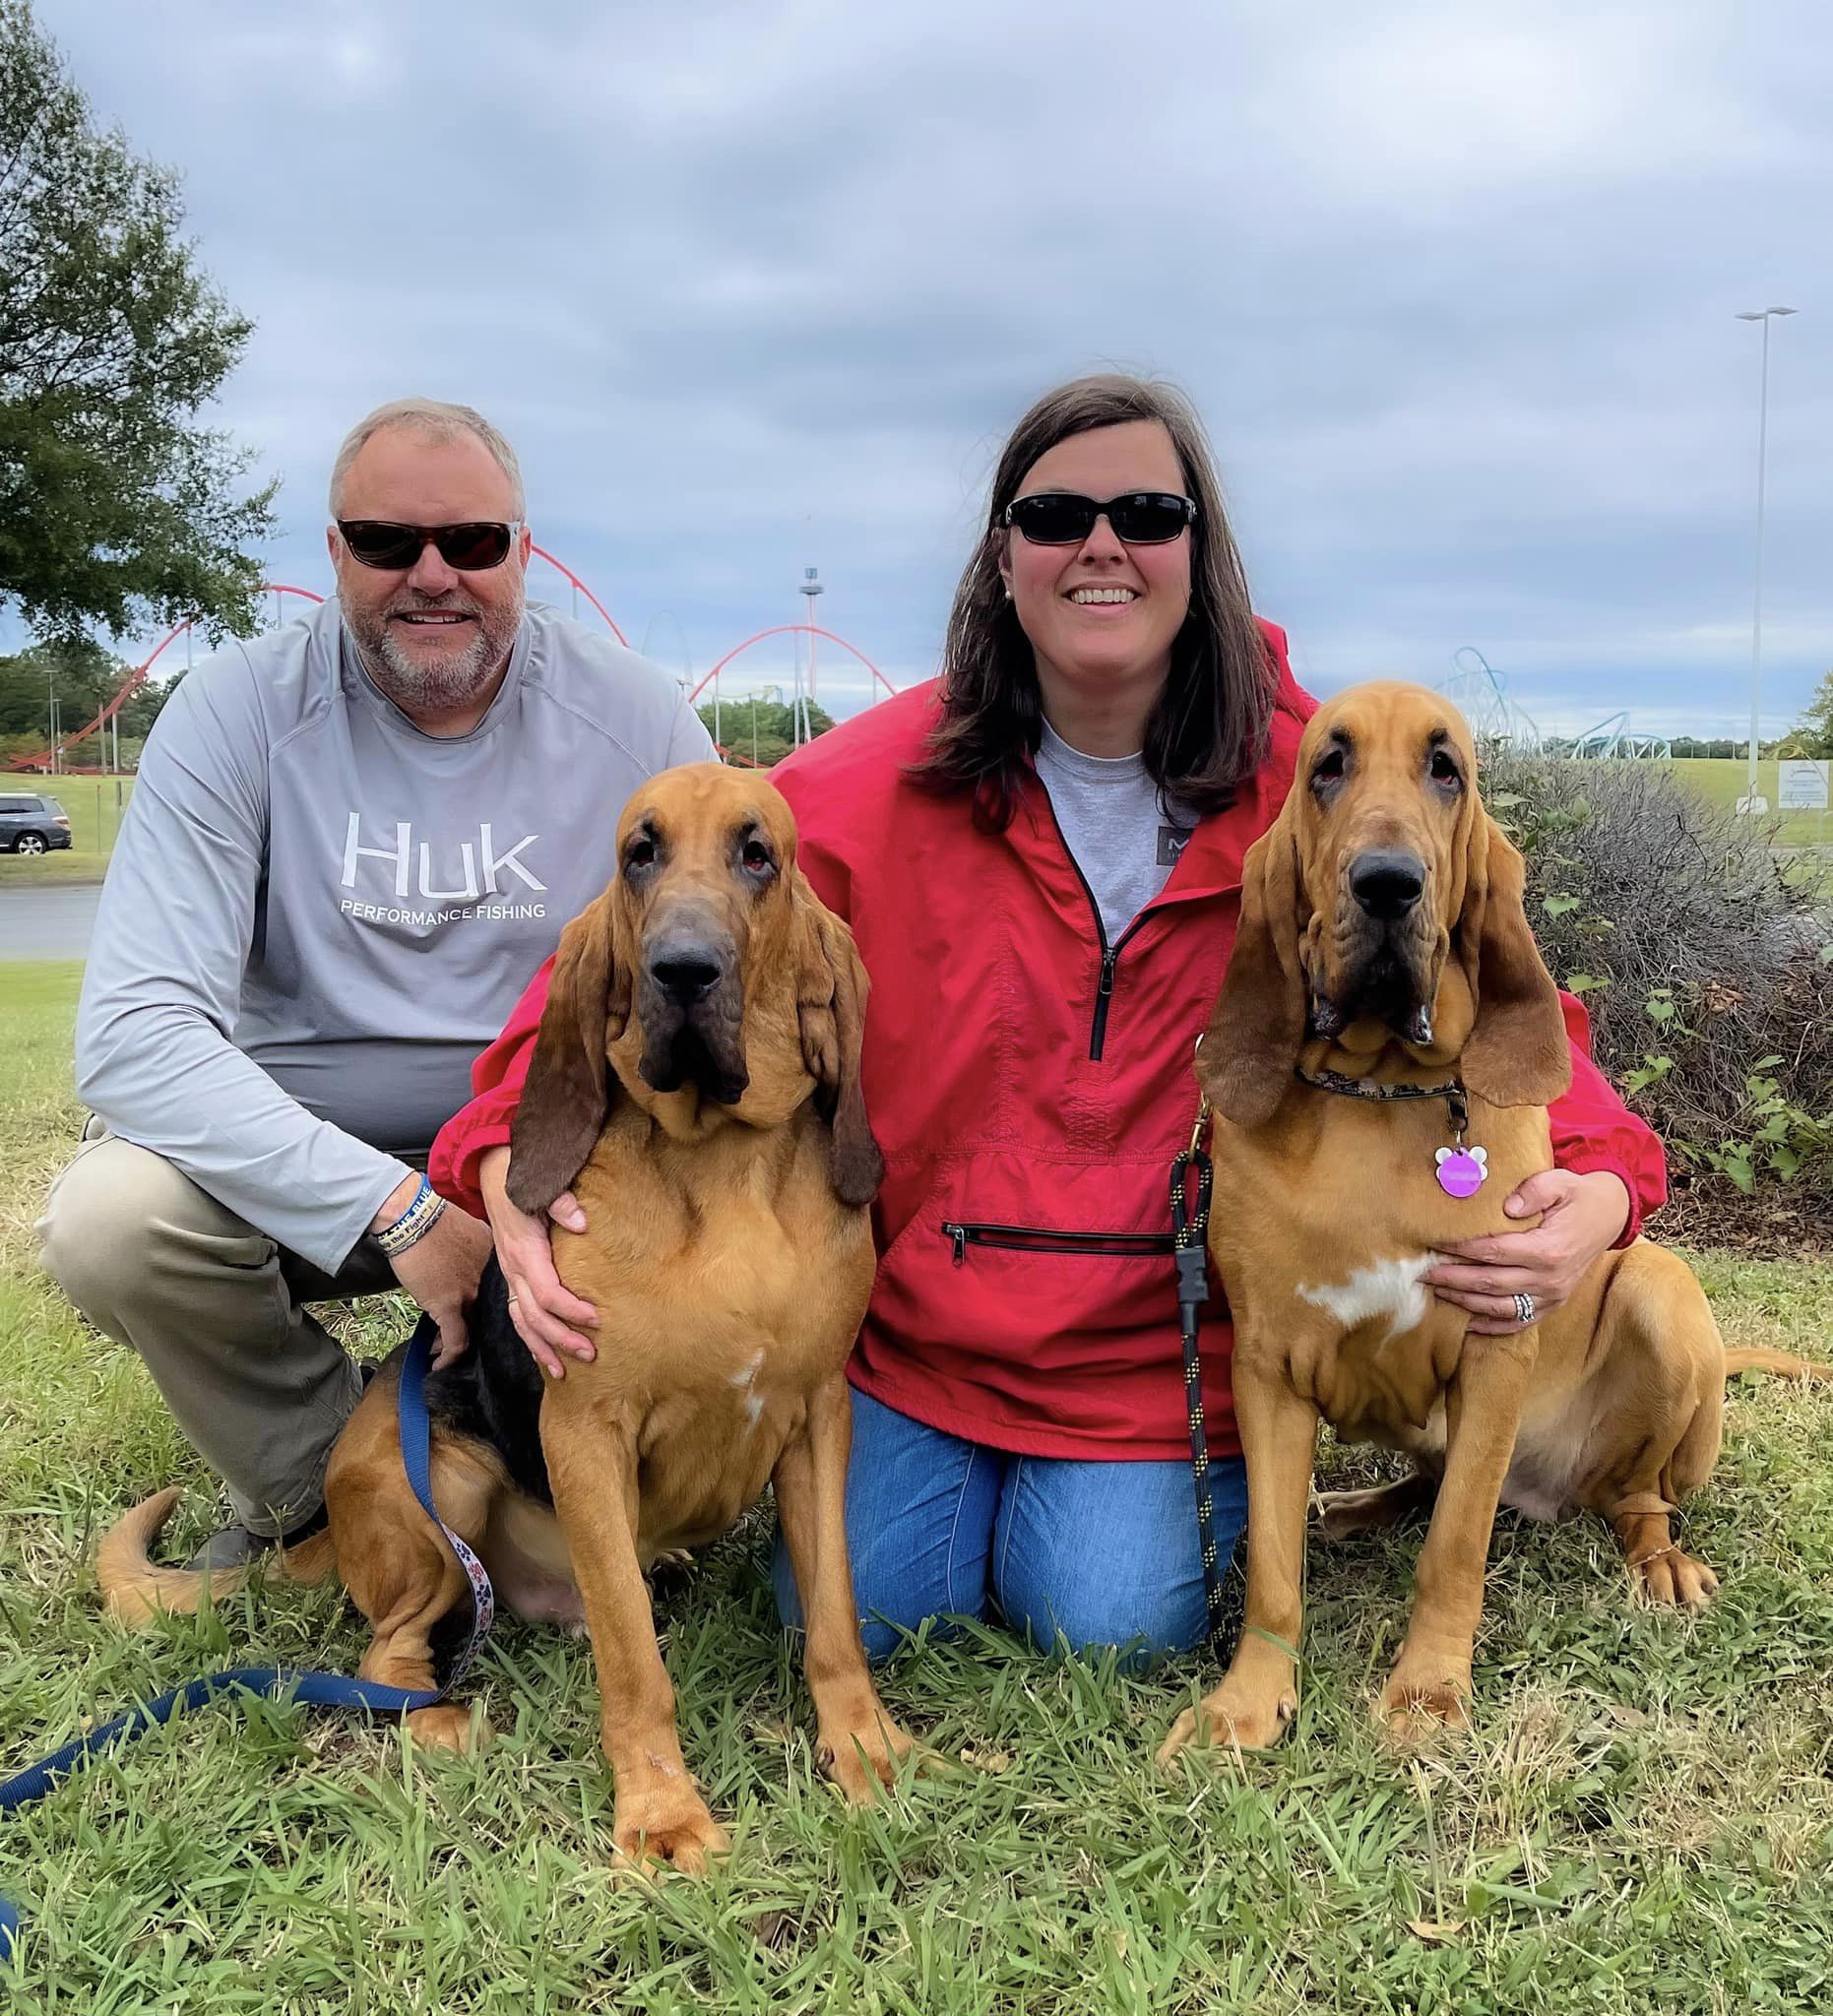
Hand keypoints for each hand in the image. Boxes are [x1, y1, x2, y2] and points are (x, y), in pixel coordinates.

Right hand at [371, 1174, 495, 1370]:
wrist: (413, 1216)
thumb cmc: (435, 1218)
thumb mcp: (471, 1231)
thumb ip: (478, 1252)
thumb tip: (470, 1263)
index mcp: (498, 1262)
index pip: (503, 1295)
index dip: (495, 1311)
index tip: (486, 1321)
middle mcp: (490, 1281)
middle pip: (493, 1315)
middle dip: (486, 1333)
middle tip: (475, 1345)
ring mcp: (470, 1294)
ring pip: (476, 1331)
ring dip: (466, 1348)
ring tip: (453, 1357)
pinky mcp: (448, 1305)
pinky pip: (455, 1341)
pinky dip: (448, 1357)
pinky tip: (439, 1365)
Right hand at [478, 1145, 598, 1379]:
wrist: (492, 1173)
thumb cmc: (520, 1179)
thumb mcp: (538, 1184)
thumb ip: (560, 1202)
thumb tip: (581, 1222)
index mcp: (525, 1251)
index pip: (547, 1292)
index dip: (571, 1310)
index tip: (597, 1319)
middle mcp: (513, 1269)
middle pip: (535, 1316)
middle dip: (561, 1338)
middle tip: (590, 1354)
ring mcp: (509, 1275)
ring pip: (522, 1322)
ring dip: (542, 1347)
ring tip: (563, 1371)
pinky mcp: (511, 1276)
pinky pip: (517, 1314)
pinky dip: (529, 1338)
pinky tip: (543, 1354)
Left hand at [1424, 1168, 1629, 1334]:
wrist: (1608, 1216)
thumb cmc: (1577, 1196)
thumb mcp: (1559, 1181)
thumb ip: (1533, 1191)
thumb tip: (1507, 1206)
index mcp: (1548, 1249)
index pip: (1492, 1252)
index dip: (1460, 1250)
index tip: (1434, 1244)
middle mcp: (1550, 1279)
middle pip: (1489, 1283)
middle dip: (1452, 1279)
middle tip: (1423, 1273)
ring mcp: (1552, 1296)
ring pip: (1499, 1307)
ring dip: (1465, 1302)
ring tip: (1437, 1292)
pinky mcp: (1554, 1304)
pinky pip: (1519, 1322)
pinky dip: (1492, 1326)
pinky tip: (1467, 1322)